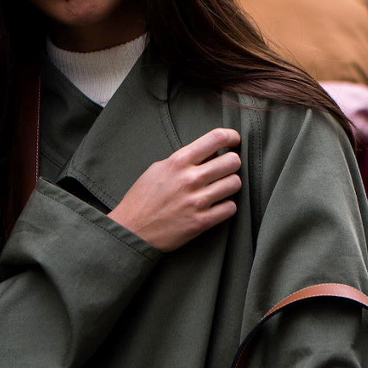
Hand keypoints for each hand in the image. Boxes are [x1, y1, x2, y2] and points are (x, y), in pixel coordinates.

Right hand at [108, 128, 241, 251]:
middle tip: (226, 170)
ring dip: (230, 186)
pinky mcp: (201, 222)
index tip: (234, 141)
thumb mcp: (158, 170)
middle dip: (232, 164)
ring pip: (235, 184)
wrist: (132, 231)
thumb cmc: (142, 200)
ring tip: (221, 189)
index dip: (231, 136)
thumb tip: (208, 155)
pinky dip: (227, 207)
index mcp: (178, 161)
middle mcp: (190, 179)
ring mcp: (197, 201)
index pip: (216, 138)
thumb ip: (183, 161)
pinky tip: (217, 207)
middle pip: (232, 161)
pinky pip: (230, 208)